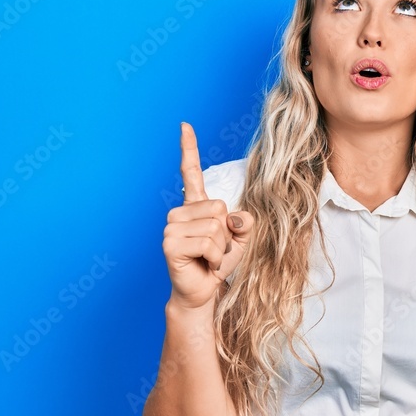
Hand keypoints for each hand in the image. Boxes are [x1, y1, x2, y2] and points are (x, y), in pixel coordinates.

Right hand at [161, 123, 253, 308]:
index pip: (191, 172)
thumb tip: (234, 217)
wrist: (203, 290)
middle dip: (227, 233)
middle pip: (218, 208)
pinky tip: (205, 264)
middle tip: (215, 249)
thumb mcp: (241, 238)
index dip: (189, 149)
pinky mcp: (170, 244)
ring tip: (209, 257)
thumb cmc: (219, 262)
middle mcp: (179, 213)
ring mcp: (171, 228)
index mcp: (195, 206)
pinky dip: (215, 257)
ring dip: (222, 248)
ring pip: (215, 227)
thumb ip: (244, 221)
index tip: (185, 125)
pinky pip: (208, 243)